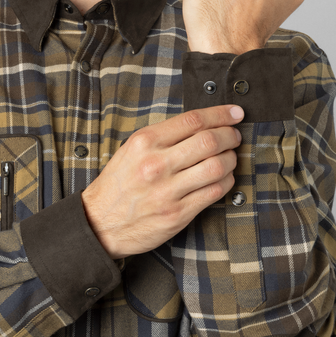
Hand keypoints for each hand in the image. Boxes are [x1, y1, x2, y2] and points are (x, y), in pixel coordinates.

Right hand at [81, 105, 243, 258]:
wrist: (100, 223)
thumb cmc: (118, 186)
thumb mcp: (131, 150)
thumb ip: (163, 137)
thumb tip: (201, 125)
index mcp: (145, 142)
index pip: (193, 120)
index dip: (221, 114)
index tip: (235, 113)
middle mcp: (157, 164)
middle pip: (210, 141)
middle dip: (230, 136)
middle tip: (234, 136)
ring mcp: (168, 190)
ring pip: (217, 167)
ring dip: (231, 159)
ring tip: (230, 157)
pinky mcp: (178, 213)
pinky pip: (214, 192)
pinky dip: (226, 182)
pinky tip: (223, 178)